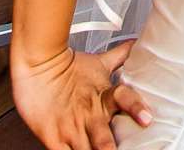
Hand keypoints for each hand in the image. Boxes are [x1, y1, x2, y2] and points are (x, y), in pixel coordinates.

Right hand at [11, 39, 151, 148]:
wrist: (37, 62)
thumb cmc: (68, 67)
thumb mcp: (97, 63)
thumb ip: (119, 58)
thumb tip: (135, 44)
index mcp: (103, 96)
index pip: (124, 98)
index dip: (135, 107)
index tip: (147, 119)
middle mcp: (89, 114)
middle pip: (104, 138)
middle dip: (111, 148)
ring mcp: (70, 127)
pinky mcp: (52, 138)